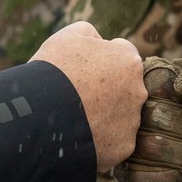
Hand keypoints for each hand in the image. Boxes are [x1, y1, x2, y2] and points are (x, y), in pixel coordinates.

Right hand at [32, 22, 144, 170]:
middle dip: (107, 89)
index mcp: (128, 61)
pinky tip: (78, 135)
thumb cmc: (54, 71)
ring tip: (74, 117)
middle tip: (78, 94)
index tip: (83, 68)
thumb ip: (89, 33)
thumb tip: (98, 40)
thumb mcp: (67, 37)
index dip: (101, 60)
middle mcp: (138, 91)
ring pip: (120, 116)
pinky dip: (99, 139)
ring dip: (104, 115)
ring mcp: (132, 122)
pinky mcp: (123, 147)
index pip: (122, 55)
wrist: (42, 116)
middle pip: (125, 88)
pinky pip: (112, 142)